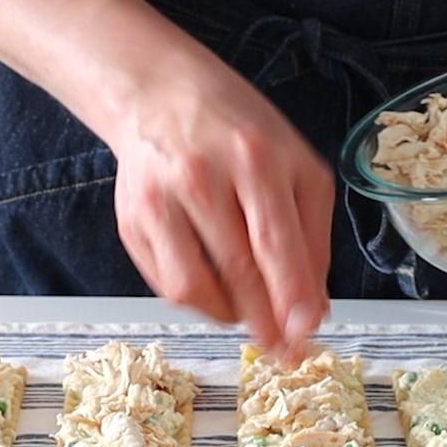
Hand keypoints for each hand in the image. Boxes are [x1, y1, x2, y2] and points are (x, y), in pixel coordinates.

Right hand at [107, 51, 332, 361]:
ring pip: (194, 287)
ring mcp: (159, 201)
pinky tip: (219, 291)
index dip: (292, 295)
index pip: (275, 241)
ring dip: (229, 315)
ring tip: (251, 314)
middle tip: (284, 351)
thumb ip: (311, 236)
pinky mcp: (132, 222)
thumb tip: (314, 308)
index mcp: (254, 158)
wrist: (158, 95)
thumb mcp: (295, 165)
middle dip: (265, 321)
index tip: (307, 333)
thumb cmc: (239, 131)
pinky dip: (199, 301)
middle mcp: (201, 178)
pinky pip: (168, 284)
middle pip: (236, 270)